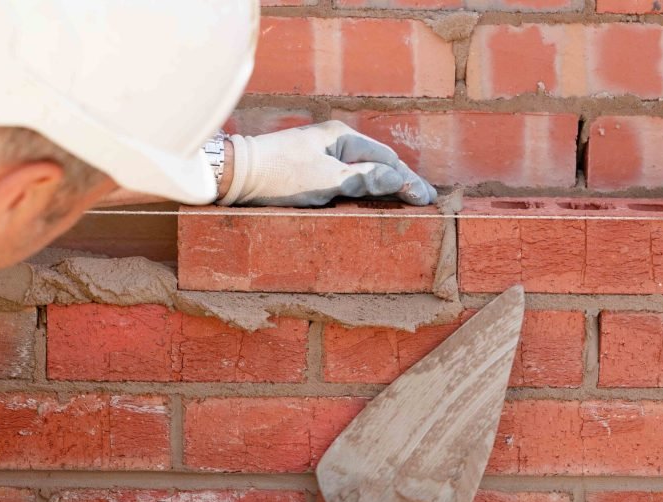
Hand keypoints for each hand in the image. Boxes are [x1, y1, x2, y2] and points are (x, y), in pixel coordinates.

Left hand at [217, 120, 436, 206]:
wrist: (236, 175)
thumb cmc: (280, 176)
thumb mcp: (327, 180)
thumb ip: (365, 179)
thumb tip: (400, 180)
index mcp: (342, 137)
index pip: (386, 159)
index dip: (409, 180)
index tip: (427, 199)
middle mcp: (334, 142)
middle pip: (377, 163)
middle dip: (401, 182)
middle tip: (424, 201)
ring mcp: (321, 155)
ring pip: (362, 172)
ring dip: (383, 186)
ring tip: (405, 202)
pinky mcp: (309, 171)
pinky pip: (345, 179)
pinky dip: (362, 189)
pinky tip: (370, 200)